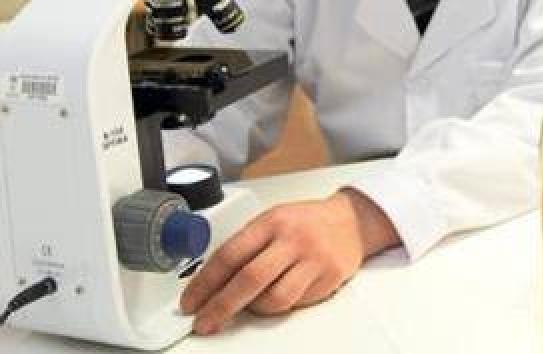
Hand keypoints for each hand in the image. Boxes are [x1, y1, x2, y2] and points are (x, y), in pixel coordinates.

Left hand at [180, 188, 398, 334]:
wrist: (352, 221)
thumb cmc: (306, 222)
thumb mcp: (273, 220)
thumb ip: (246, 246)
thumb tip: (211, 282)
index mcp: (272, 222)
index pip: (230, 255)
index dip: (205, 283)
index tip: (191, 302)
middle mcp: (293, 239)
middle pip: (249, 280)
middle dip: (221, 307)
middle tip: (204, 323)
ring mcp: (313, 260)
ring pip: (274, 300)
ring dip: (255, 309)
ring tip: (252, 304)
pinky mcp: (329, 279)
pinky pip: (295, 304)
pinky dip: (280, 305)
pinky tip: (279, 294)